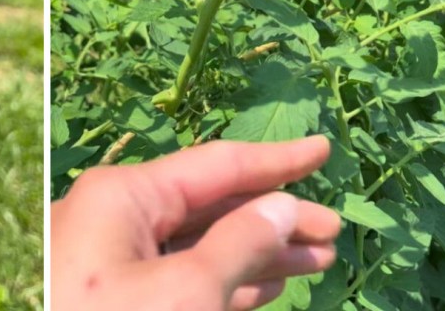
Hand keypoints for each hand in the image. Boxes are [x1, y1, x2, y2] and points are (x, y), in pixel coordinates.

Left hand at [51, 136, 340, 310]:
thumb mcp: (187, 290)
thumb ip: (239, 245)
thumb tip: (281, 207)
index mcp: (123, 196)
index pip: (215, 165)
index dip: (275, 160)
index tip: (322, 150)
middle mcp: (114, 217)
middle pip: (210, 206)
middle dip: (275, 216)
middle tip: (333, 230)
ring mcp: (111, 260)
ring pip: (199, 245)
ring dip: (259, 252)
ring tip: (317, 259)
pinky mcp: (112, 296)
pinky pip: (180, 276)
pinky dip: (226, 278)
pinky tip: (267, 286)